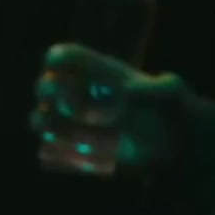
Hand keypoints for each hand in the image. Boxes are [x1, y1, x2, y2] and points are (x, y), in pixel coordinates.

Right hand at [31, 43, 187, 173]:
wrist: (174, 148)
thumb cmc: (173, 110)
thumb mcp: (174, 94)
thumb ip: (160, 88)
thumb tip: (128, 92)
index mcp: (94, 73)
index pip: (63, 57)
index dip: (56, 61)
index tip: (60, 72)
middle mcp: (77, 95)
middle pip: (44, 86)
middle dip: (47, 94)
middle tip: (65, 105)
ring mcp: (72, 124)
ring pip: (40, 121)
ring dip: (48, 127)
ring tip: (73, 136)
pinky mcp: (74, 151)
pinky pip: (52, 154)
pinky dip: (59, 157)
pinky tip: (83, 157)